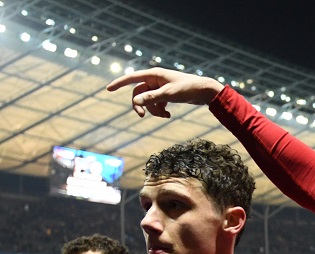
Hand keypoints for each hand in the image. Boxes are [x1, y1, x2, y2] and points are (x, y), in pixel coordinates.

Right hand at [106, 67, 224, 118]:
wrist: (204, 91)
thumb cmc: (188, 89)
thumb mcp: (169, 94)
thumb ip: (152, 98)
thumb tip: (135, 102)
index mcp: (154, 75)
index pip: (132, 78)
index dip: (119, 83)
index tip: (108, 89)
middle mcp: (155, 80)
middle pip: (139, 93)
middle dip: (141, 105)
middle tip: (142, 116)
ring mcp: (160, 88)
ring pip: (148, 101)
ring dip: (153, 110)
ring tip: (165, 115)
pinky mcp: (166, 95)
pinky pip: (156, 104)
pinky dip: (160, 111)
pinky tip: (168, 115)